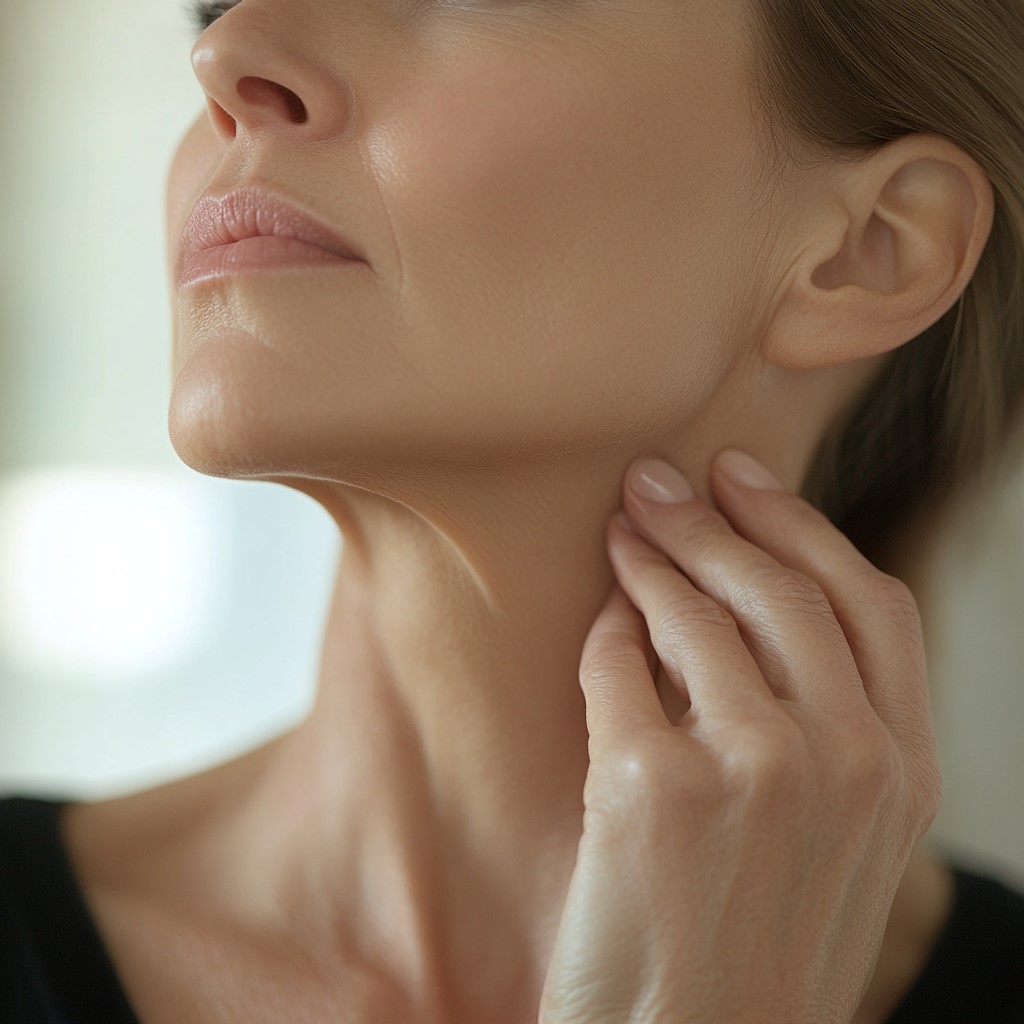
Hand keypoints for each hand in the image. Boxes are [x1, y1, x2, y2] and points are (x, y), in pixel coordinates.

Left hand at [539, 450, 941, 1023]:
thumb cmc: (757, 954)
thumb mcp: (839, 846)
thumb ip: (826, 729)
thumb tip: (744, 599)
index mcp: (904, 774)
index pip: (869, 602)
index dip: (802, 521)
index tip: (746, 476)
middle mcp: (845, 761)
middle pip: (777, 586)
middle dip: (710, 517)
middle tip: (657, 480)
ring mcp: (752, 769)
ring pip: (691, 613)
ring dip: (648, 557)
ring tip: (622, 530)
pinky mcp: (651, 785)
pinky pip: (617, 666)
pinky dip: (604, 635)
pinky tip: (599, 623)